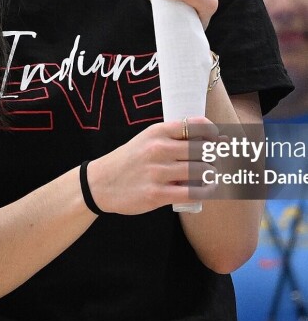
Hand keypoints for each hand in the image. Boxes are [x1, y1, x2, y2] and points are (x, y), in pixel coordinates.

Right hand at [87, 117, 218, 214]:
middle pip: (203, 150)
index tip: (219, 140)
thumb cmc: (131, 160)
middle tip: (218, 161)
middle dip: (216, 156)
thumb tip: (216, 138)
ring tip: (212, 175)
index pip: (197, 126)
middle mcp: (158, 149)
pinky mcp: (157, 194)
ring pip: (201, 171)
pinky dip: (207, 191)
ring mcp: (157, 172)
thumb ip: (175, 138)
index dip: (214, 133)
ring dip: (212, 174)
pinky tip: (209, 188)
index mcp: (157, 131)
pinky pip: (192, 192)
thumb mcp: (148, 139)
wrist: (101, 183)